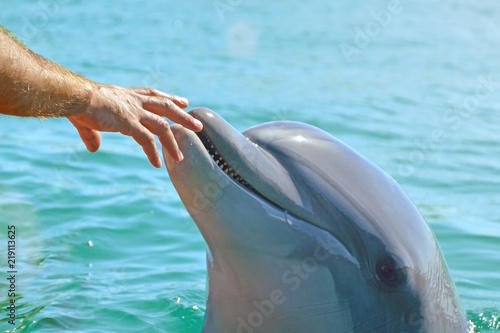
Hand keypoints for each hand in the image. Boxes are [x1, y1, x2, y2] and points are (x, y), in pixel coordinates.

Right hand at [67, 84, 202, 167]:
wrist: (75, 96)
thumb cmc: (77, 103)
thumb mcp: (87, 118)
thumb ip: (92, 134)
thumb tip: (93, 148)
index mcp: (126, 95)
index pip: (152, 94)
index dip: (168, 98)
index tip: (182, 101)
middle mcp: (134, 101)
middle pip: (165, 106)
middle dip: (182, 116)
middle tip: (197, 124)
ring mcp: (134, 112)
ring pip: (162, 125)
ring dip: (173, 141)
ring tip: (181, 156)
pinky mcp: (129, 123)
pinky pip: (147, 140)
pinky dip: (153, 152)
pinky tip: (157, 163)